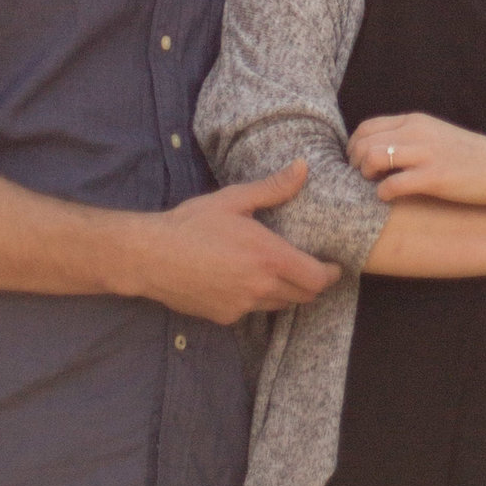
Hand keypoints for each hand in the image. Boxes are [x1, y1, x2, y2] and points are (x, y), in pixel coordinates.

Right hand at [137, 166, 341, 324]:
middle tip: (311, 267)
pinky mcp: (225, 317)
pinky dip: (258, 299)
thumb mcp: (234, 199)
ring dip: (286, 292)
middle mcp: (261, 288)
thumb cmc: (192, 224)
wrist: (151, 256)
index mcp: (269, 257)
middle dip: (312, 284)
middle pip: (303, 296)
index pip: (317, 279)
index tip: (334, 265)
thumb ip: (273, 188)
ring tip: (280, 272)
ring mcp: (242, 306)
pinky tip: (245, 280)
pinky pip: (252, 311)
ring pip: (279, 305)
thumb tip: (303, 168)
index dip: (330, 274)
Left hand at [349, 112, 485, 205]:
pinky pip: (392, 184)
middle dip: (355, 161)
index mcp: (416, 121)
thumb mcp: (436, 135)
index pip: (367, 126)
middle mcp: (417, 132)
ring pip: (373, 157)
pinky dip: (383, 192)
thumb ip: (411, 137)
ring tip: (374, 184)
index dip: (354, 146)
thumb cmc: (469, 157)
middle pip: (365, 141)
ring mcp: (425, 154)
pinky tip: (388, 197)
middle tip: (361, 177)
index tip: (357, 162)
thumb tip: (381, 148)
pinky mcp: (434, 178)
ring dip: (366, 174)